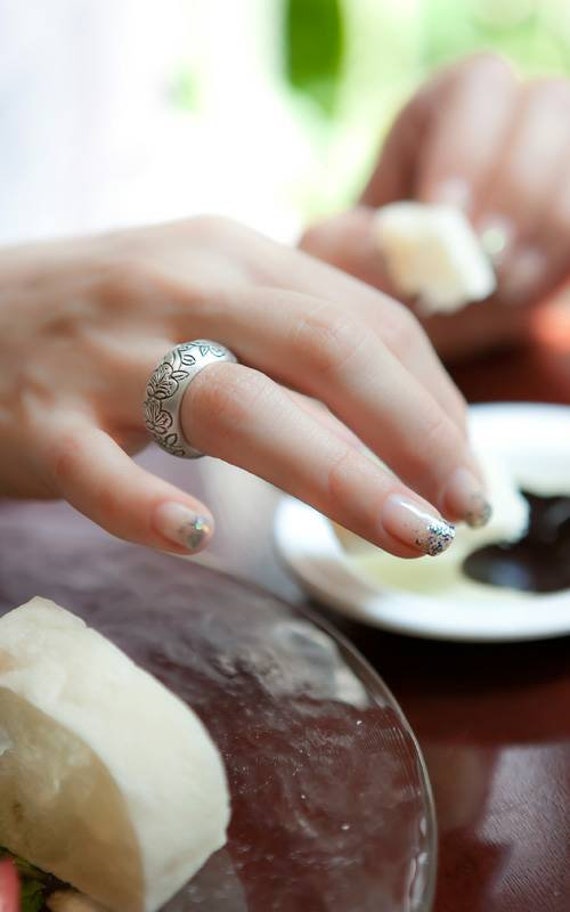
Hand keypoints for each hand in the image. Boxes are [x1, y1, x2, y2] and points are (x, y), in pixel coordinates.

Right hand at [0, 217, 487, 556]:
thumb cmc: (104, 317)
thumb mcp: (204, 289)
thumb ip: (292, 330)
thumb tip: (401, 409)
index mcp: (231, 254)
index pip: (361, 319)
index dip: (430, 397)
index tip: (462, 467)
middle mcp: (178, 287)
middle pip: (323, 350)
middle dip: (411, 433)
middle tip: (459, 511)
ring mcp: (106, 354)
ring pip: (237, 408)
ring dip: (336, 476)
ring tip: (400, 536)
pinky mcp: (42, 420)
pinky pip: (100, 470)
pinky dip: (150, 508)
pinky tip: (198, 538)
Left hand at [301, 54, 569, 359]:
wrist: (423, 316)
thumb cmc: (377, 273)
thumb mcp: (344, 260)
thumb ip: (349, 246)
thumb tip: (392, 242)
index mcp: (450, 106)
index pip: (478, 86)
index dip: (467, 145)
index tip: (444, 214)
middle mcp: (514, 117)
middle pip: (547, 107)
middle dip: (516, 184)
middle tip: (483, 254)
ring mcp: (557, 161)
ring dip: (546, 224)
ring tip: (499, 283)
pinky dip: (562, 254)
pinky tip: (518, 291)